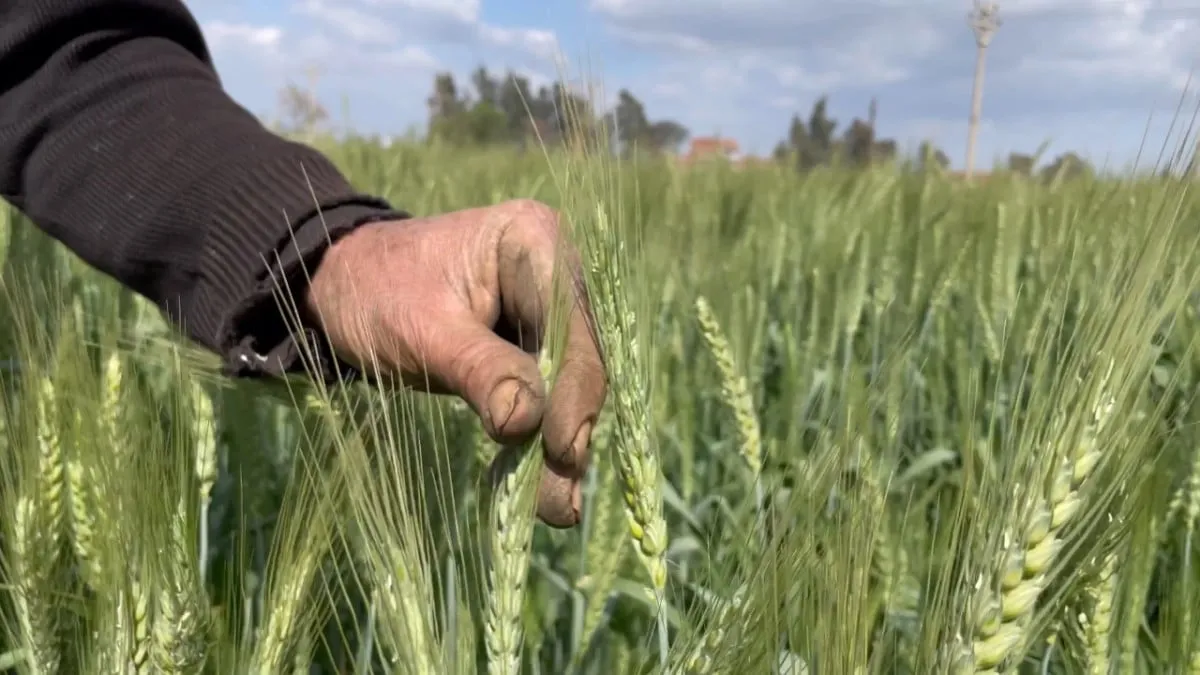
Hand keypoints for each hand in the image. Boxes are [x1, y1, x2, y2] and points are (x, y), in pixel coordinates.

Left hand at [304, 199, 606, 527]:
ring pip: (569, 384)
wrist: (343, 284)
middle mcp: (556, 270)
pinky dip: (538, 437)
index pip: (569, 328)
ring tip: (555, 508)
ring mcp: (549, 307)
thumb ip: (480, 370)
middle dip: (567, 430)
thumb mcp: (423, 332)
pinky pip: (547, 392)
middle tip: (562, 504)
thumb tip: (526, 422)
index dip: (572, 393)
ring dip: (558, 446)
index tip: (563, 452)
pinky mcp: (534, 341)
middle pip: (579, 359)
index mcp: (536, 242)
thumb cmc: (375, 292)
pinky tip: (538, 485)